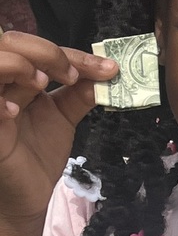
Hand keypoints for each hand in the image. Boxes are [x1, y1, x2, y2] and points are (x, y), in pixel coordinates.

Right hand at [0, 31, 116, 221]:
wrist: (31, 193)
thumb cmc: (39, 153)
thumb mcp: (63, 117)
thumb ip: (79, 94)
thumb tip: (106, 76)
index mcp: (20, 76)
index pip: (41, 50)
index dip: (75, 55)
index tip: (109, 69)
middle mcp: (2, 83)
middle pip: (12, 42)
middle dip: (47, 52)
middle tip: (73, 74)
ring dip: (19, 66)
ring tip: (43, 83)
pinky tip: (13, 112)